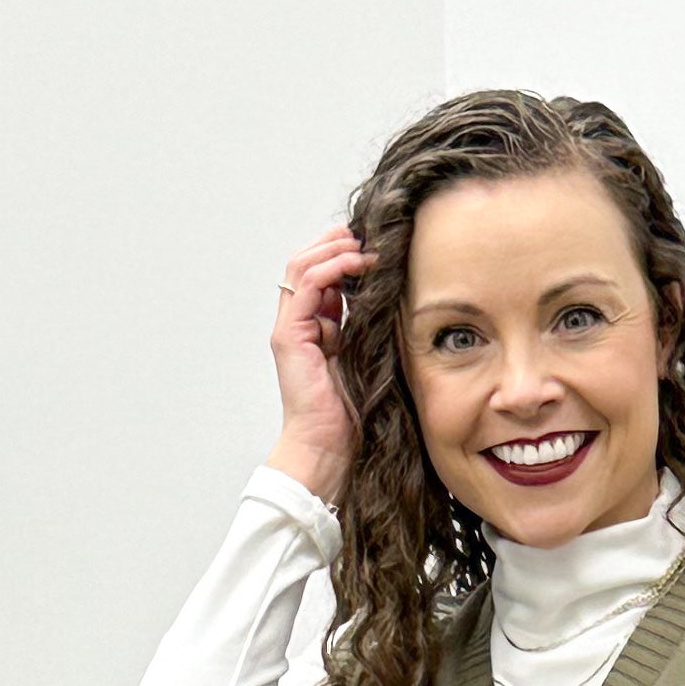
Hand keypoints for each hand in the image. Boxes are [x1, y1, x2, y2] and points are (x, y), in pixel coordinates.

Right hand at [268, 225, 367, 504]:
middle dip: (337, 242)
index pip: (322, 274)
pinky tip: (358, 263)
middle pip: (308, 262)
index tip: (376, 248)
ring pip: (303, 265)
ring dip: (335, 248)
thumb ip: (370, 331)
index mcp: (315, 328)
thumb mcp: (369, 361)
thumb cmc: (350, 418)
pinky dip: (332, 267)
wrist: (327, 449)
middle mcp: (298, 324)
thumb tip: (394, 302)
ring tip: (364, 245)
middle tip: (370, 236)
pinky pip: (308, 285)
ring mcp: (290, 328)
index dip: (344, 254)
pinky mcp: (290, 335)